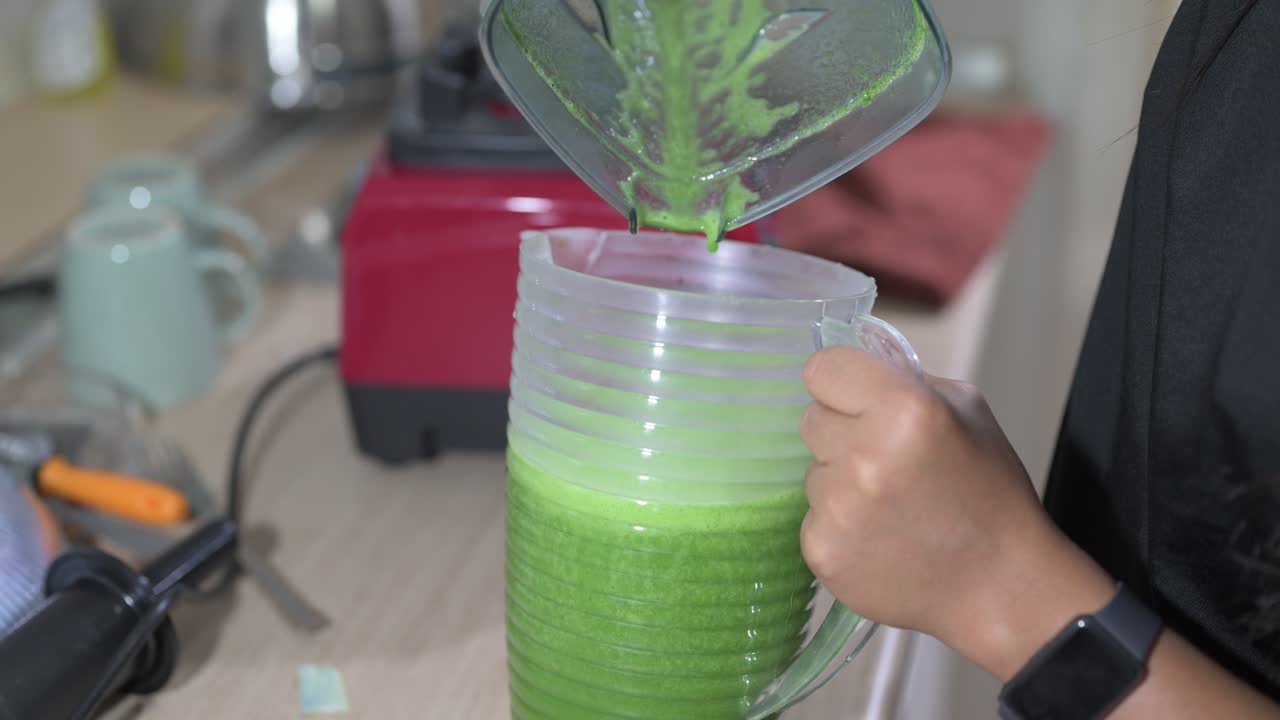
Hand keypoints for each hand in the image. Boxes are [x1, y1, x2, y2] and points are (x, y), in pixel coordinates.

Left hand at [799, 347, 1114, 679]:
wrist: (1000, 584)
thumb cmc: (989, 493)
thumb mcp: (967, 410)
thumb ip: (906, 382)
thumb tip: (858, 368)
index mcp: (903, 409)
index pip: (822, 368)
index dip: (840, 381)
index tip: (855, 397)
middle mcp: (864, 455)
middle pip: (811, 419)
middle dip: (843, 432)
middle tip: (886, 459)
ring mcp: (839, 508)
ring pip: (812, 471)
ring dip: (841, 481)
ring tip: (891, 505)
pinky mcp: (823, 549)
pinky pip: (812, 517)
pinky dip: (839, 525)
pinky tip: (880, 537)